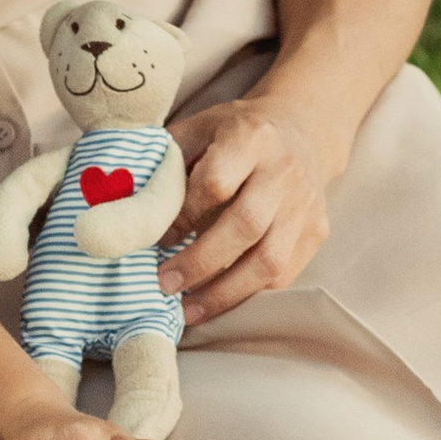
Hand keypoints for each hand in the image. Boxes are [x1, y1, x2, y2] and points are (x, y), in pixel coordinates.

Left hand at [158, 97, 337, 324]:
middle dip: (200, 262)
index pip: (216, 182)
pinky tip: (218, 303)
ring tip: (188, 310)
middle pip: (245, 225)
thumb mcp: (197, 129)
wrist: (301, 129)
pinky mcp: (317, 231)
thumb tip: (123, 207)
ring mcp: (306, 204)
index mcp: (251, 136)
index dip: (182, 215)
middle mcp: (285, 170)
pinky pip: (284, 274)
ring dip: (225, 292)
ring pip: (269, 260)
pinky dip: (249, 295)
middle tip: (163, 285)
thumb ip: (165, 162)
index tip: (157, 237)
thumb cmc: (233, 133)